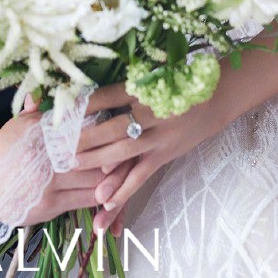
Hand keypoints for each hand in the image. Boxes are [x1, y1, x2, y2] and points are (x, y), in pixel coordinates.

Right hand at [0, 107, 132, 226]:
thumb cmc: (4, 151)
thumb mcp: (19, 125)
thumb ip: (36, 109)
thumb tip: (40, 93)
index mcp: (46, 131)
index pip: (86, 129)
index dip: (108, 130)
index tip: (124, 126)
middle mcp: (51, 154)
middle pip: (97, 154)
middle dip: (119, 154)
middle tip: (137, 150)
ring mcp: (52, 180)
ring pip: (96, 178)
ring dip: (115, 178)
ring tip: (131, 172)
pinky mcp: (51, 203)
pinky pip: (86, 199)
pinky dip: (102, 197)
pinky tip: (113, 193)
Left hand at [71, 83, 223, 232]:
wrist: (217, 97)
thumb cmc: (178, 83)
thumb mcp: (151, 75)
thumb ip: (123, 86)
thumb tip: (86, 96)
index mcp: (145, 89)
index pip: (109, 96)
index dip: (85, 103)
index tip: (61, 109)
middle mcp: (152, 113)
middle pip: (114, 127)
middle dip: (86, 136)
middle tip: (60, 144)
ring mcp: (160, 137)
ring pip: (124, 152)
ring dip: (97, 160)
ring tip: (73, 165)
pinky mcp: (165, 155)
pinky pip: (141, 175)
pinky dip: (124, 189)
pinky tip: (105, 202)